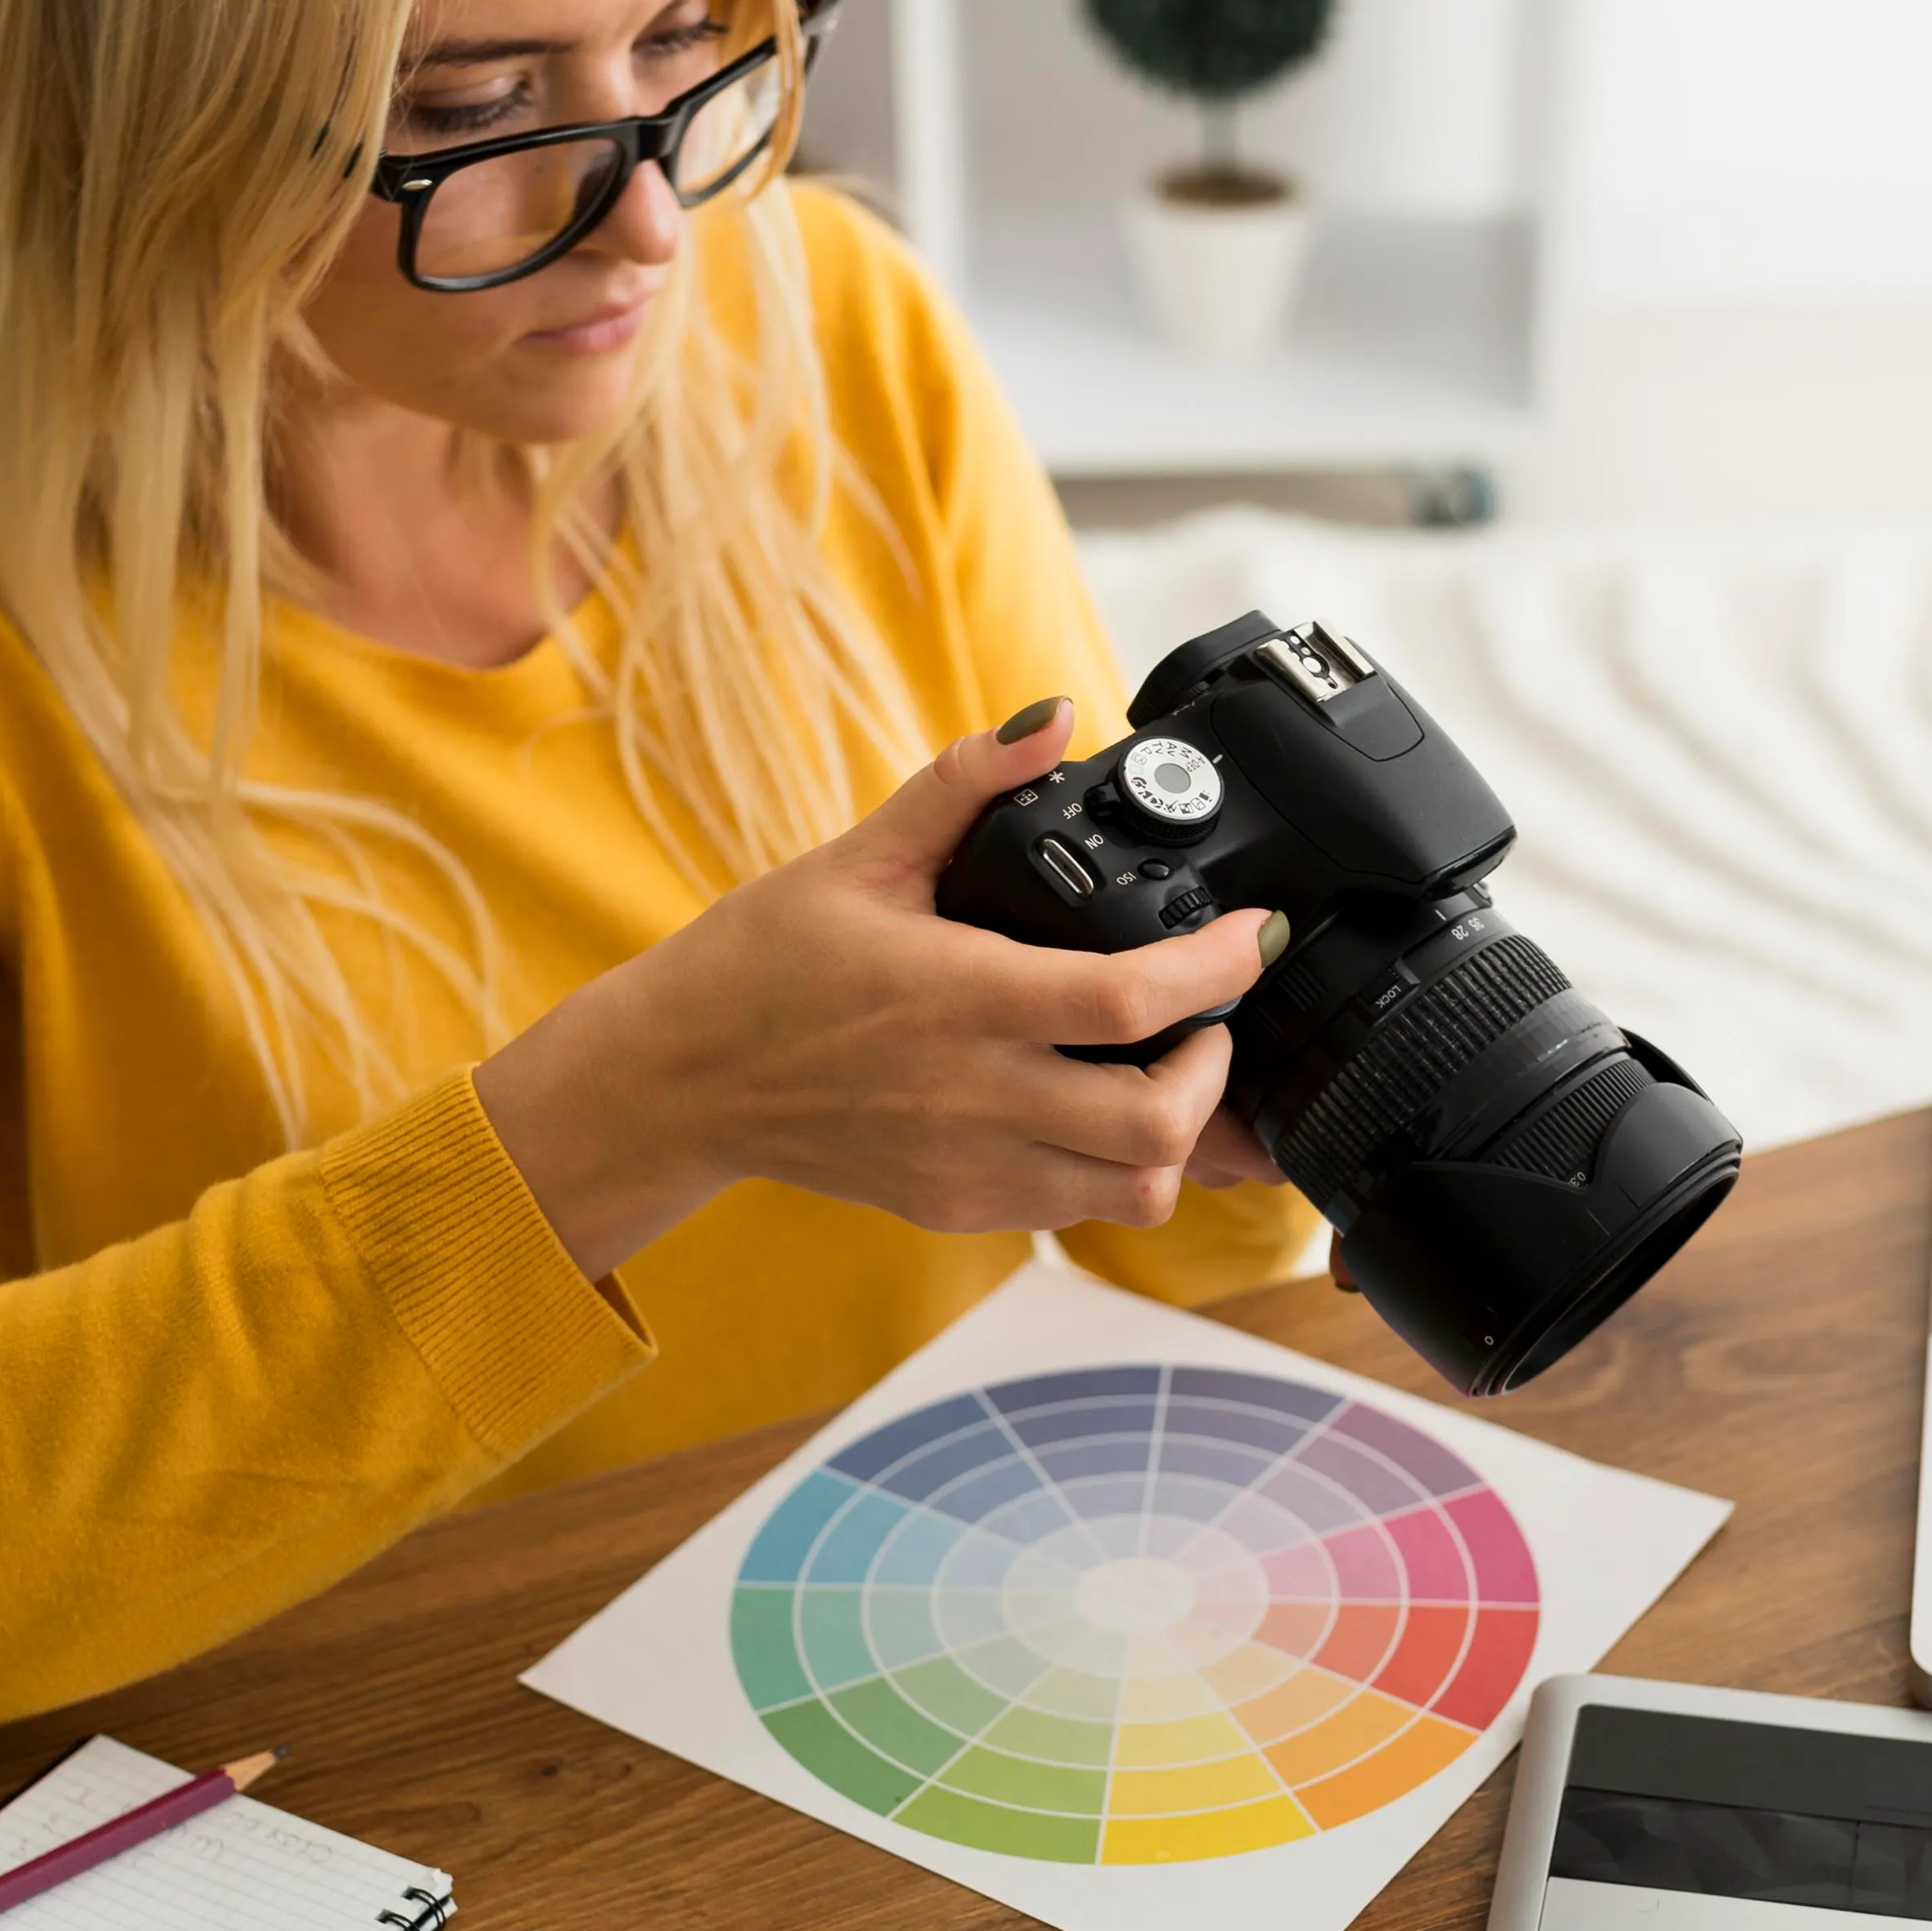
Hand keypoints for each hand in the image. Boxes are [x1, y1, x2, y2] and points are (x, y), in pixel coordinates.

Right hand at [475, 700, 1283, 1277]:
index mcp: (956, 996)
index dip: (1219, 968)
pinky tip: (1106, 1113)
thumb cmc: (762, 965)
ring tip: (1166, 1073)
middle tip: (1208, 1018)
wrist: (679, 1080)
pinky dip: (1120, 1170)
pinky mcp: (959, 1207)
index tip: (1252, 932)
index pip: (1128, 998)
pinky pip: (1080, 1211)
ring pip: (1136, 1190)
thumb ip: (963, 785)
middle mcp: (972, 1095)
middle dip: (1216, 1068)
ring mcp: (969, 1165)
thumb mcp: (857, 856)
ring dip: (1181, 1136)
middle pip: (1157, 1121)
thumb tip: (1049, 719)